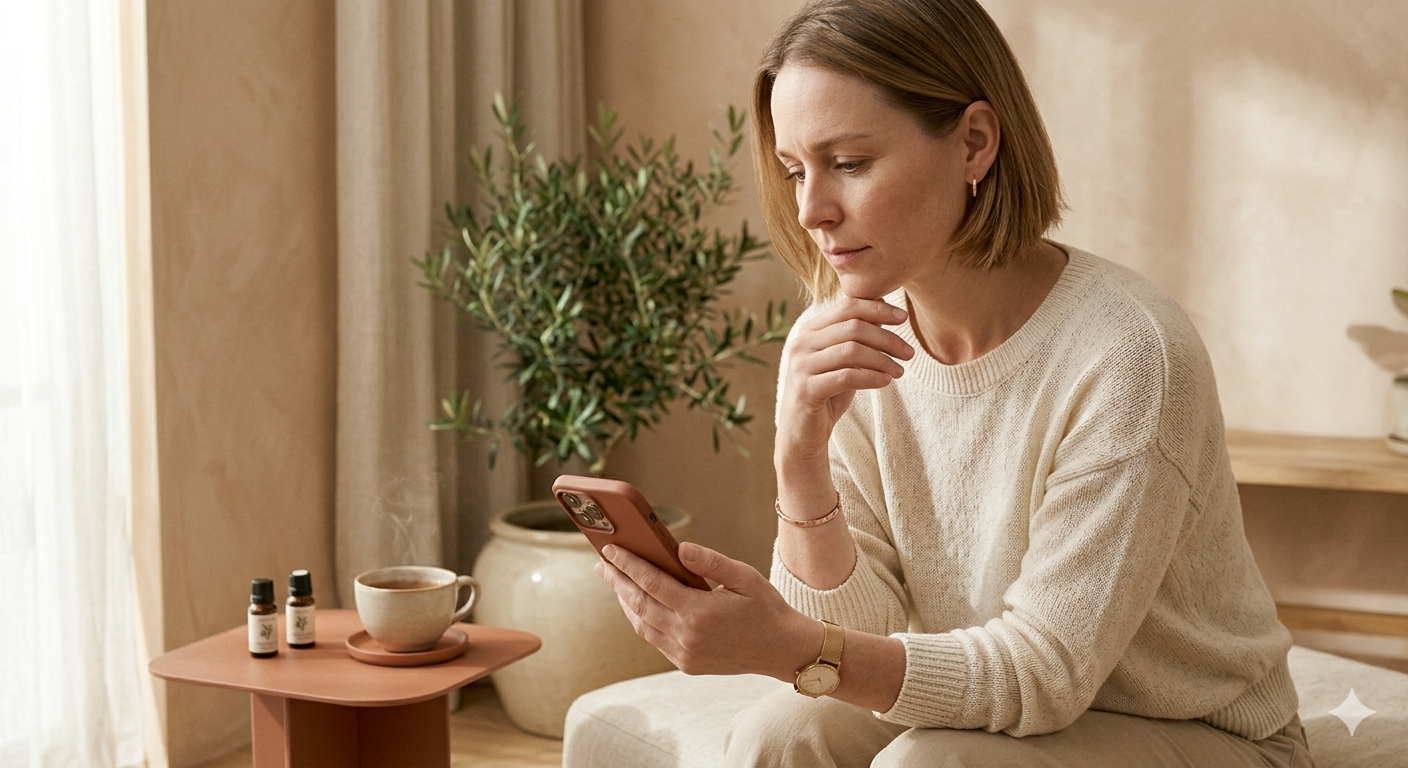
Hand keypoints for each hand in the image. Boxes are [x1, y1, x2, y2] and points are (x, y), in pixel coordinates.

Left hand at [594, 542, 815, 679]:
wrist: (783, 650)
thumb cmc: (766, 608)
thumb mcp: (744, 577)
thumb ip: (710, 561)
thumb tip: (678, 547)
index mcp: (699, 612)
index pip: (652, 583)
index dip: (628, 564)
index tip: (610, 550)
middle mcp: (687, 636)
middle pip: (639, 604)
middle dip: (617, 581)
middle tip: (602, 563)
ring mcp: (685, 654)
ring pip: (642, 625)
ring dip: (626, 602)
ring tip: (616, 581)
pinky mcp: (687, 665)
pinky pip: (655, 640)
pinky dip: (642, 620)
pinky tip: (639, 604)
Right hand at [776, 297, 913, 471]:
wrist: (802, 434)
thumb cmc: (827, 394)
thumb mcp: (844, 361)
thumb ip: (856, 336)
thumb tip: (883, 306)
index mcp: (809, 330)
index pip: (847, 306)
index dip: (878, 309)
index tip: (904, 317)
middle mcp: (801, 343)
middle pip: (853, 327)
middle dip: (887, 338)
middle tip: (909, 353)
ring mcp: (801, 366)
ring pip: (852, 351)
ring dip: (883, 359)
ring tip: (900, 371)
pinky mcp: (806, 389)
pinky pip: (846, 377)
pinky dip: (871, 377)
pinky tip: (886, 381)